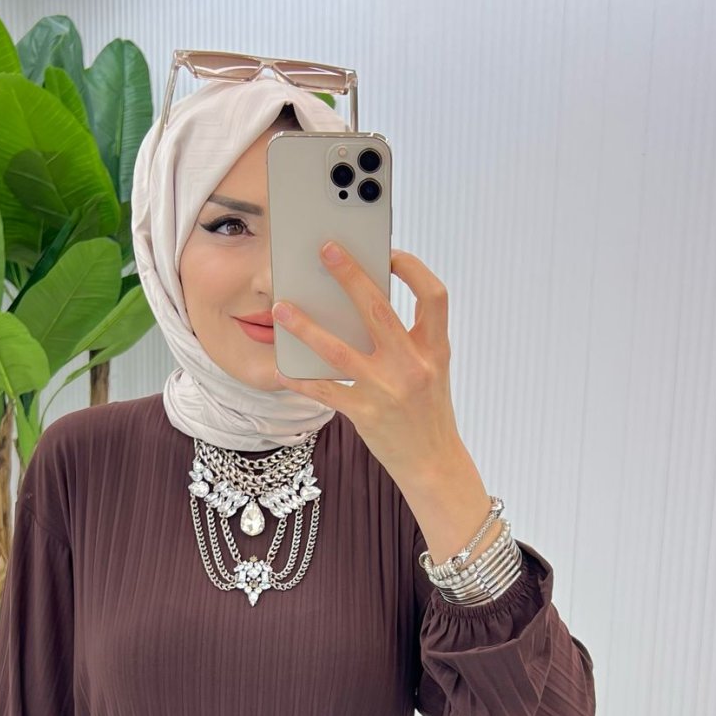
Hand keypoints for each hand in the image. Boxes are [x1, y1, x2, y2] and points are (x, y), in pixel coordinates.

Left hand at [272, 244, 462, 483]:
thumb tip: (364, 303)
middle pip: (378, 309)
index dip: (414, 269)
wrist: (434, 465)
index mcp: (435, 350)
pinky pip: (324, 390)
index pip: (434, 295)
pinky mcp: (365, 414)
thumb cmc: (429, 413)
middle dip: (350, 275)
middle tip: (326, 250)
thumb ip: (408, 339)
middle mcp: (413, 366)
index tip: (390, 254)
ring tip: (281, 308)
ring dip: (306, 326)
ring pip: (338, 350)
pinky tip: (280, 369)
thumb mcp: (432, 370)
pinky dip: (299, 379)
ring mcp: (388, 390)